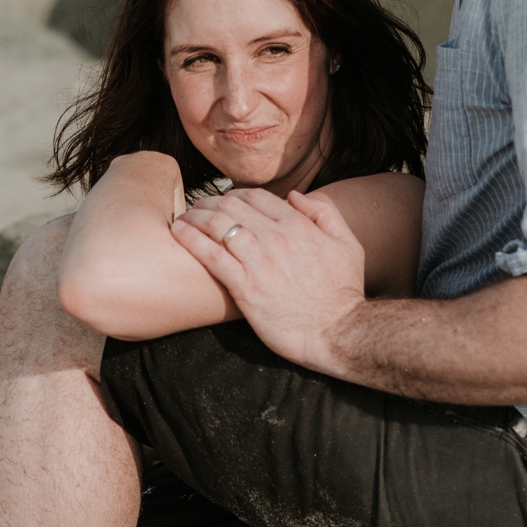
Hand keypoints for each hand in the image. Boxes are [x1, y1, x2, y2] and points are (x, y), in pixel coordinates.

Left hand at [169, 187, 366, 374]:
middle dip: (209, 202)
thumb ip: (324, 214)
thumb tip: (295, 196)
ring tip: (183, 218)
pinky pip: (211, 255)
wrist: (338, 332)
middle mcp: (276, 237)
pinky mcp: (244, 287)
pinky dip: (191, 239)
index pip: (255, 197)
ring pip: (217, 225)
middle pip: (231, 206)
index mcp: (298, 225)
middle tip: (196, 208)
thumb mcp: (348, 245)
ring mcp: (258, 261)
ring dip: (195, 216)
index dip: (234, 195)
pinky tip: (178, 233)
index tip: (223, 202)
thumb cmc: (343, 293)